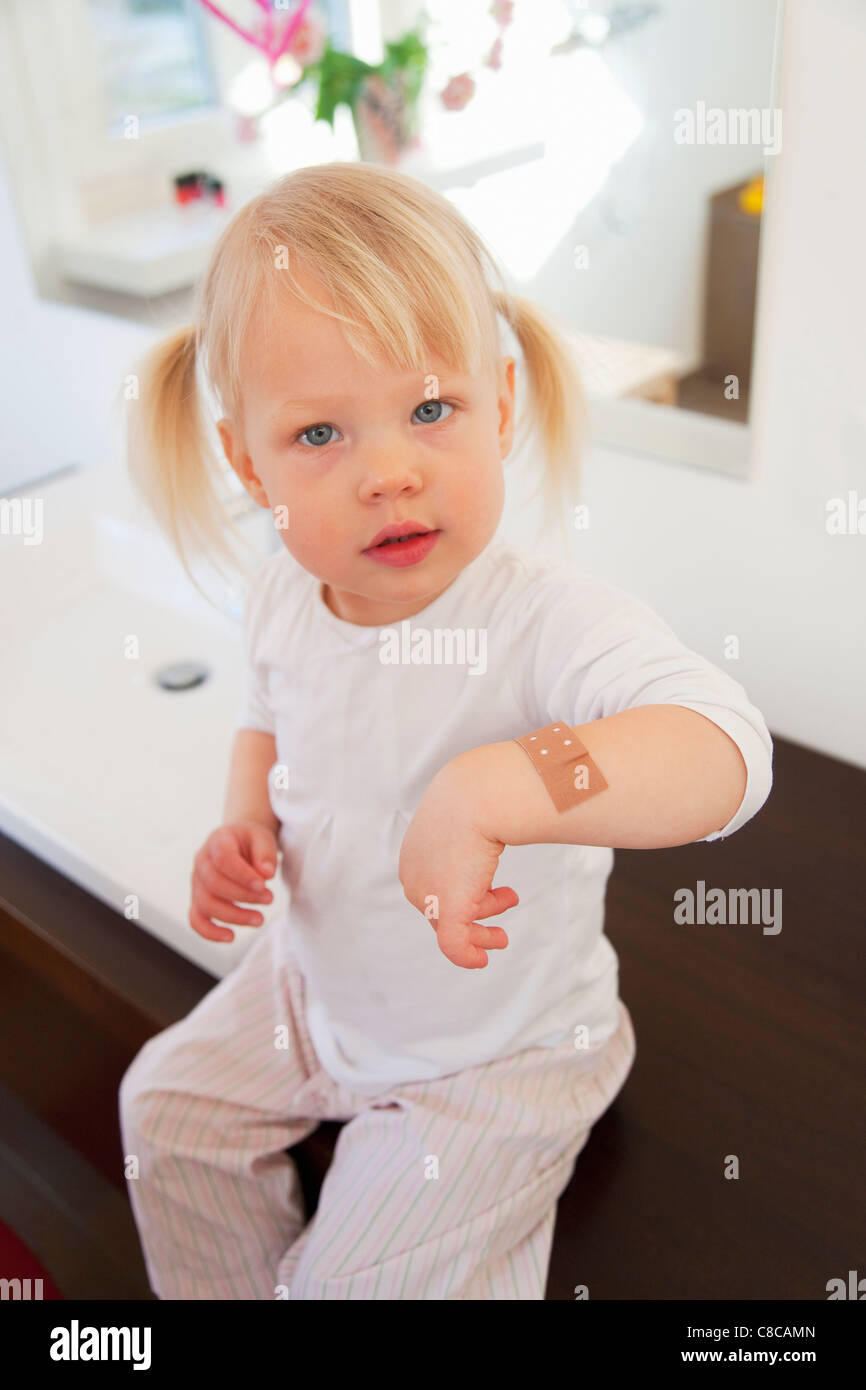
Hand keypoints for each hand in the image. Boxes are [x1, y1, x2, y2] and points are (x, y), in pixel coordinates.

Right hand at [189, 820, 278, 942]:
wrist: (238, 842)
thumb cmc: (251, 841)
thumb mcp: (263, 838)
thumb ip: (266, 854)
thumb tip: (267, 874)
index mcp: (217, 841)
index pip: (223, 859)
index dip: (242, 875)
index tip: (264, 884)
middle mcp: (201, 861)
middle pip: (214, 884)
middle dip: (243, 896)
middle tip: (270, 899)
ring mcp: (197, 882)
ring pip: (206, 904)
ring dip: (233, 916)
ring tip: (259, 919)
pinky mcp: (198, 899)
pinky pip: (196, 919)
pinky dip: (209, 932)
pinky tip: (231, 937)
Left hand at [398, 760, 518, 969]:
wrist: (476, 797)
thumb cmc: (479, 796)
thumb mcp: (468, 813)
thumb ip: (475, 826)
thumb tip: (504, 809)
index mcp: (415, 855)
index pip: (436, 888)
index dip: (469, 894)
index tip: (497, 893)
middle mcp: (415, 878)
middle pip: (443, 910)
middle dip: (477, 915)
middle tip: (502, 921)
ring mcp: (428, 896)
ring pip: (451, 928)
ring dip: (479, 935)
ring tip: (502, 938)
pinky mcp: (447, 911)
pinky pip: (453, 945)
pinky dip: (467, 956)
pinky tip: (481, 961)